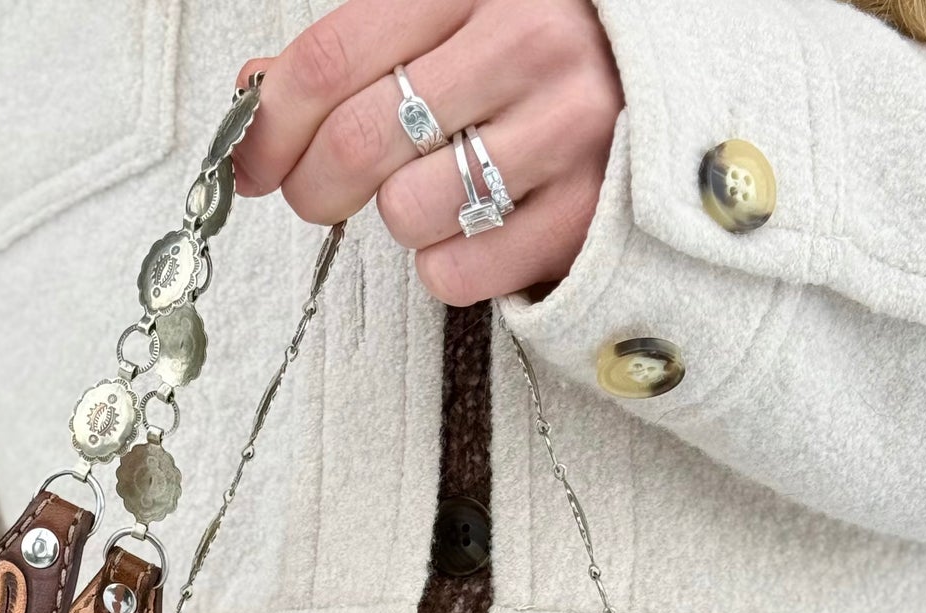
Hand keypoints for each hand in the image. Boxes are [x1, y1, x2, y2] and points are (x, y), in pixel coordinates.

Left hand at [232, 0, 621, 305]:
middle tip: (317, 196)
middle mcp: (529, 44)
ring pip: (407, 213)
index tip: (251, 162)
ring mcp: (567, 131)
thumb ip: (359, 47)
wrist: (675, 86)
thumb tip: (256, 94)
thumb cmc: (549, 52)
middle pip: (359, 143)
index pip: (332, 61)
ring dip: (401, 218)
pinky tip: (477, 229)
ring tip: (437, 193)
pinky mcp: (589, 214)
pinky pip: (458, 273)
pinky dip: (447, 266)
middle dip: (313, 187)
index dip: (271, 126)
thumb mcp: (458, 14)